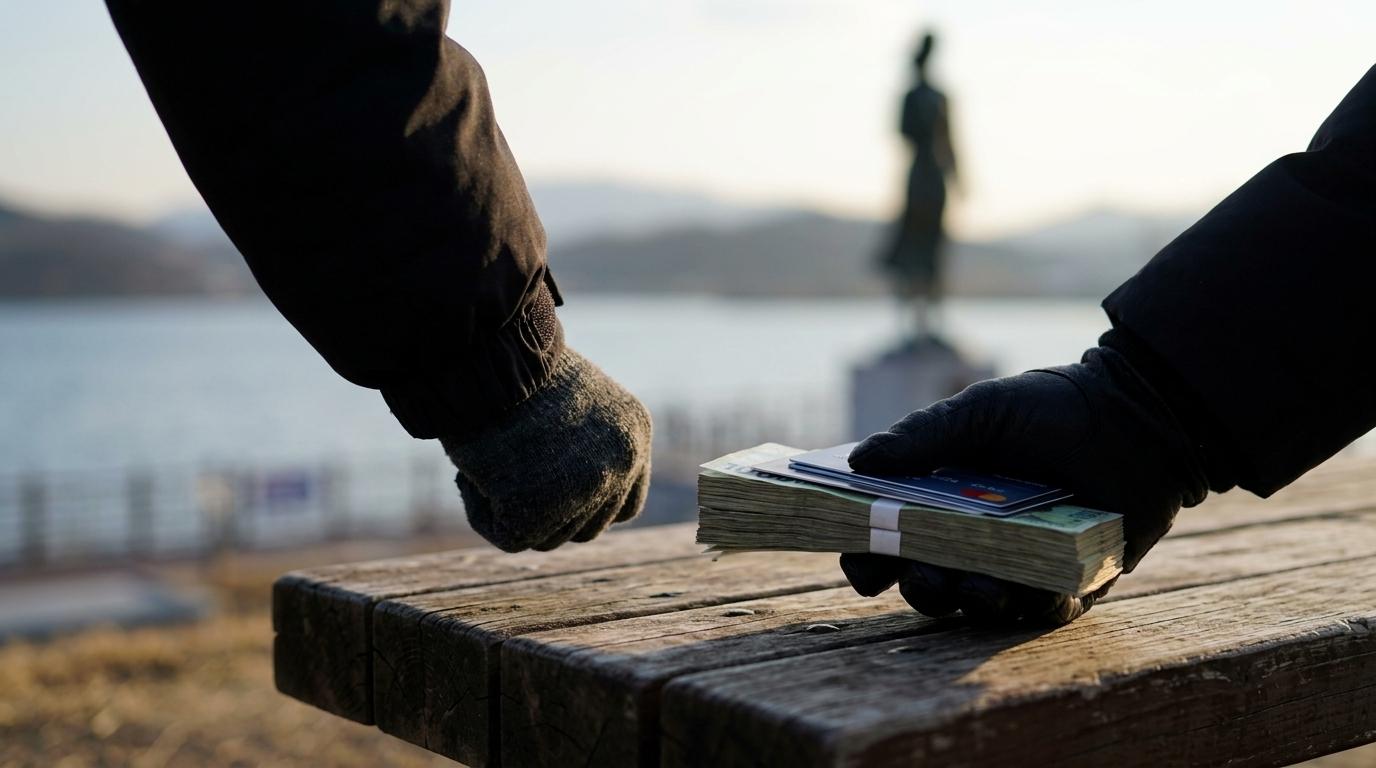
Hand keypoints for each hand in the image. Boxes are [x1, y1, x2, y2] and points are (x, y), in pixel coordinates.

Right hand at [441, 349, 651, 551]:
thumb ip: (583, 447)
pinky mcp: (539, 509)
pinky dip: (484, 514)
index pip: (624, 504)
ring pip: (550, 538)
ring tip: (492, 466)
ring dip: (518, 514)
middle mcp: (622, 463)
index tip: (551, 493)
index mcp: (633, 434)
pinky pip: (510, 537)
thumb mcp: (573, 401)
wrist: (484, 354)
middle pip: (588, 528)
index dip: (586, 507)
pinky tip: (473, 476)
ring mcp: (586, 488)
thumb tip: (564, 500)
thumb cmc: (514, 368)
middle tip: (510, 477)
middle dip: (549, 514)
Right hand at [840, 344, 1209, 624]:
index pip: (890, 538)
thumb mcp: (981, 410)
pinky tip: (1039, 591)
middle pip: (929, 581)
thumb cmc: (1052, 407)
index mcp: (941, 499)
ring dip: (974, 604)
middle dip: (921, 588)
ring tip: (982, 589)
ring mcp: (1021, 562)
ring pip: (982, 603)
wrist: (1136, 415)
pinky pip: (1047, 611)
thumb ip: (921, 435)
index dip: (869, 556)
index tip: (863, 563)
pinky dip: (1038, 607)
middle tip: (927, 577)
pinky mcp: (1071, 581)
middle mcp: (974, 538)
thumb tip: (858, 462)